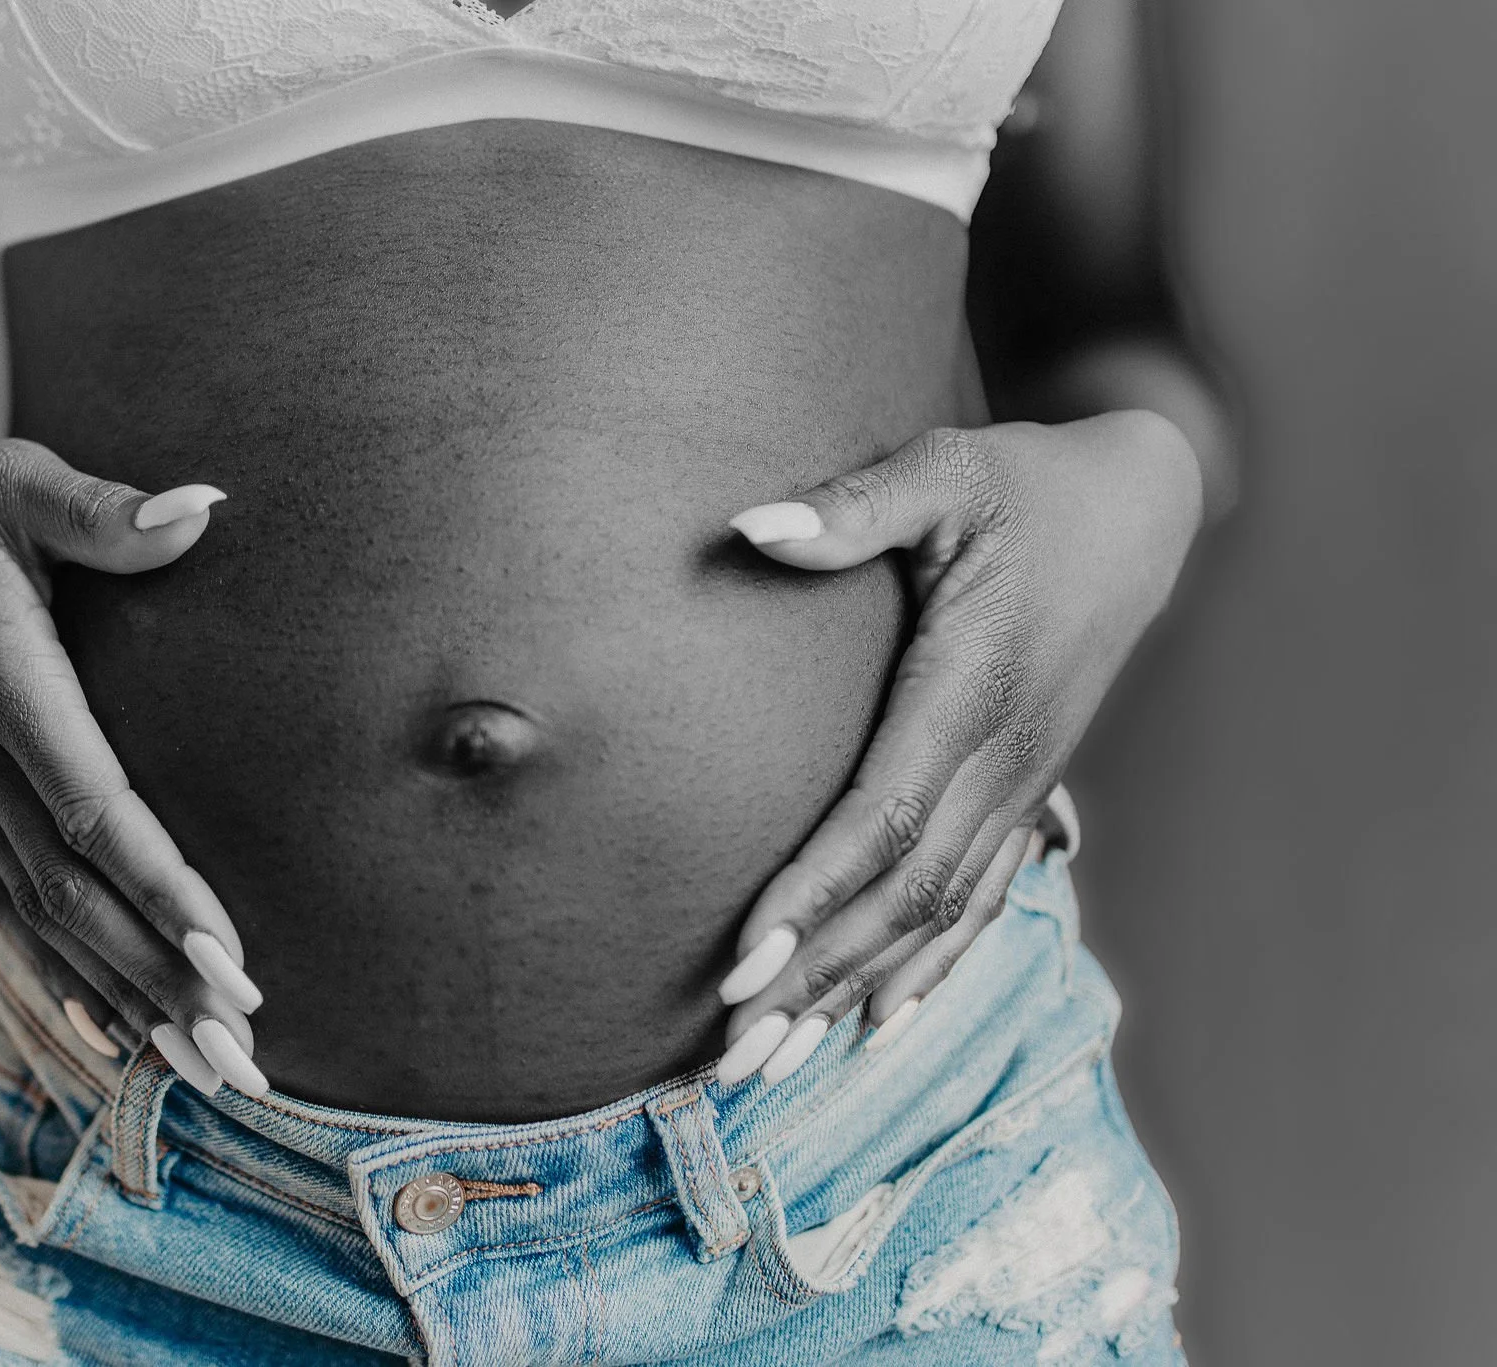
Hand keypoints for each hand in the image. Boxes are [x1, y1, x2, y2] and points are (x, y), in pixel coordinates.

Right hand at [0, 419, 262, 1095]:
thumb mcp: (5, 475)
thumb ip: (97, 506)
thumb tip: (200, 512)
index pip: (90, 809)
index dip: (159, 887)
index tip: (226, 959)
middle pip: (72, 891)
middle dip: (158, 978)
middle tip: (240, 1057)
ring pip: (42, 914)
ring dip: (123, 993)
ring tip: (201, 1070)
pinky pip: (9, 899)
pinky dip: (61, 969)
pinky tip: (112, 1031)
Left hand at [712, 412, 1201, 1086]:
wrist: (1141, 509)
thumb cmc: (1026, 485)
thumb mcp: (946, 472)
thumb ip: (854, 506)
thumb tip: (751, 528)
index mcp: (975, 691)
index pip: (884, 820)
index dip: (811, 896)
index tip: (741, 964)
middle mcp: (1005, 760)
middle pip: (902, 899)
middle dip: (812, 979)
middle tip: (728, 1059)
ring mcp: (1023, 786)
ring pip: (936, 919)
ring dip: (852, 993)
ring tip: (773, 1068)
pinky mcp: (1028, 793)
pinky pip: (979, 903)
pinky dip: (927, 971)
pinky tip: (875, 1025)